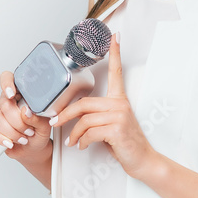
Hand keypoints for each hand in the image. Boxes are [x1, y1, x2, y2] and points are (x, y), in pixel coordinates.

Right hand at [0, 71, 51, 164]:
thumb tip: (26, 112)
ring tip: (22, 138)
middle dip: (17, 122)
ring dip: (11, 132)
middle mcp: (7, 99)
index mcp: (22, 92)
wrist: (31, 149)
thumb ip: (37, 119)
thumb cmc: (38, 134)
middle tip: (28, 130)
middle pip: (5, 104)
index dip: (6, 84)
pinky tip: (9, 141)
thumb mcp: (44, 127)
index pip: (8, 78)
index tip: (11, 94)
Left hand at [50, 32, 158, 180]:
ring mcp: (119, 115)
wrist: (142, 160)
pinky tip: (82, 146)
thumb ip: (96, 115)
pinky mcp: (117, 129)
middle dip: (65, 114)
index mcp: (119, 99)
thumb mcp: (111, 124)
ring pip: (84, 120)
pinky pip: (89, 133)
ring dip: (74, 134)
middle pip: (84, 103)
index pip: (116, 72)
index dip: (115, 53)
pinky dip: (81, 141)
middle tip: (55, 123)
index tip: (115, 37)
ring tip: (72, 141)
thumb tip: (74, 116)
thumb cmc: (125, 142)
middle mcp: (120, 104)